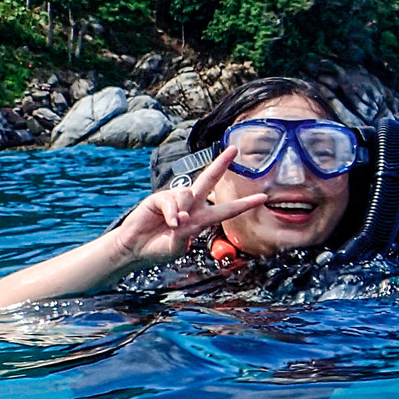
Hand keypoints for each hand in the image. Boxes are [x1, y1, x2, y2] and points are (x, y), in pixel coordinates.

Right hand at [109, 145, 267, 265]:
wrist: (134, 249)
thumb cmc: (158, 249)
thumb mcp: (177, 246)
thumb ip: (185, 232)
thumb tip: (184, 216)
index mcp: (201, 218)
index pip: (227, 210)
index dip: (244, 204)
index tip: (263, 197)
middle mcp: (191, 205)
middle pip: (209, 180)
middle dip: (221, 164)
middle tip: (234, 149)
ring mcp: (175, 199)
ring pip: (189, 193)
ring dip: (184, 210)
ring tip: (176, 225)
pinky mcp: (159, 198)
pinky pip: (172, 200)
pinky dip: (173, 212)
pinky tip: (170, 222)